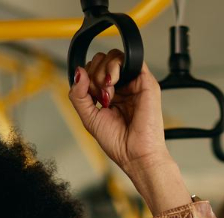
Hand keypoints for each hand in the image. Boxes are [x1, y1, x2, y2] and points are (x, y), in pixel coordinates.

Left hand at [67, 52, 189, 214]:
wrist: (135, 154)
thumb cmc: (118, 143)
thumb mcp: (88, 117)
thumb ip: (78, 95)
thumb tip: (78, 72)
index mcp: (111, 95)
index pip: (94, 70)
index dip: (86, 78)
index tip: (90, 96)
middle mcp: (123, 87)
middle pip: (102, 60)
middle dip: (94, 74)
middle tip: (99, 96)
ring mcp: (134, 83)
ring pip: (114, 56)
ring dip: (103, 71)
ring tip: (107, 93)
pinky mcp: (146, 81)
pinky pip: (129, 59)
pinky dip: (115, 66)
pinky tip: (113, 83)